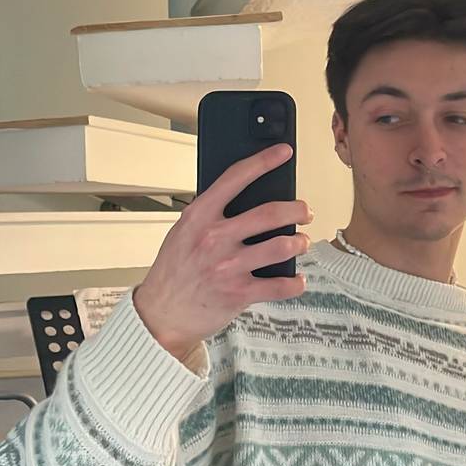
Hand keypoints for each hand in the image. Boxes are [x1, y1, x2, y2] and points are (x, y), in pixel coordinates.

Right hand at [133, 144, 312, 360]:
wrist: (161, 313)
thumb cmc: (174, 270)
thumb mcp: (183, 232)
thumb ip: (210, 215)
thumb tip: (247, 198)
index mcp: (199, 216)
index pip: (235, 178)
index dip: (263, 161)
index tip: (283, 151)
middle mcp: (214, 238)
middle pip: (269, 213)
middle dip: (296, 209)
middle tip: (305, 211)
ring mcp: (228, 266)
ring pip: (281, 246)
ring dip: (299, 242)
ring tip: (301, 242)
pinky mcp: (239, 293)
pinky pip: (279, 285)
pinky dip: (294, 283)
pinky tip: (296, 279)